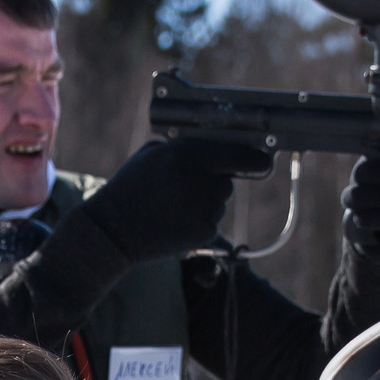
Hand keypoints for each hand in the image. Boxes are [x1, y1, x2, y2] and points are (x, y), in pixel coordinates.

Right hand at [78, 138, 274, 263]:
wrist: (114, 229)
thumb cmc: (131, 187)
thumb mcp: (153, 154)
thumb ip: (185, 148)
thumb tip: (214, 146)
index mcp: (189, 155)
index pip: (240, 155)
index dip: (255, 159)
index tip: (264, 160)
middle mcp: (202, 181)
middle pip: (226, 182)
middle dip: (212, 183)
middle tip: (183, 188)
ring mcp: (205, 209)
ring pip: (218, 204)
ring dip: (203, 204)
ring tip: (171, 207)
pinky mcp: (204, 233)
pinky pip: (211, 224)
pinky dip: (197, 224)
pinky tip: (173, 222)